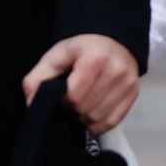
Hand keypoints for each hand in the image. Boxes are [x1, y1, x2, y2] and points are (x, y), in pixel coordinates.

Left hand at [23, 33, 138, 134]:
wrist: (110, 40)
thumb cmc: (81, 48)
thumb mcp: (56, 56)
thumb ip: (37, 77)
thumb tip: (31, 102)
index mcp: (95, 58)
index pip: (75, 96)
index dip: (63, 99)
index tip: (62, 93)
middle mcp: (115, 71)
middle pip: (87, 108)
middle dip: (73, 109)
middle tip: (70, 100)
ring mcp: (127, 84)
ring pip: (99, 118)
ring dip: (85, 118)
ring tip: (80, 105)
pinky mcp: (133, 94)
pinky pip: (113, 122)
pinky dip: (99, 124)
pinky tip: (91, 114)